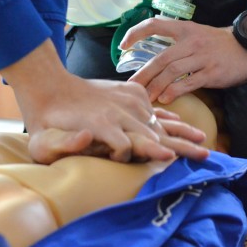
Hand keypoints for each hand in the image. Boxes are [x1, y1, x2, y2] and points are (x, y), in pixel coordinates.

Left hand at [0, 40, 207, 163]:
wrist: (49, 87)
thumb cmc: (45, 122)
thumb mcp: (43, 142)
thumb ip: (66, 143)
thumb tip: (90, 136)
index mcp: (101, 124)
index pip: (130, 144)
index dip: (148, 153)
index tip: (165, 159)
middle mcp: (118, 112)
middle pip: (153, 133)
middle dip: (179, 146)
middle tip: (203, 156)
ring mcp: (124, 101)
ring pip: (157, 120)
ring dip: (181, 131)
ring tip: (202, 141)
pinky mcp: (126, 93)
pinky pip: (151, 106)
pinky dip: (166, 116)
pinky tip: (180, 123)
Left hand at [119, 19, 246, 103]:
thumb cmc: (220, 44)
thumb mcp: (198, 35)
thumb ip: (177, 43)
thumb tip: (154, 60)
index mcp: (186, 29)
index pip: (156, 24)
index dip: (136, 32)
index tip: (123, 45)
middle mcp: (192, 41)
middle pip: (161, 58)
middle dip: (143, 74)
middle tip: (131, 87)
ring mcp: (202, 57)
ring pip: (172, 71)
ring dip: (156, 86)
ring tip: (146, 98)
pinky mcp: (212, 72)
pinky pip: (189, 82)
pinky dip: (175, 91)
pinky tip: (165, 98)